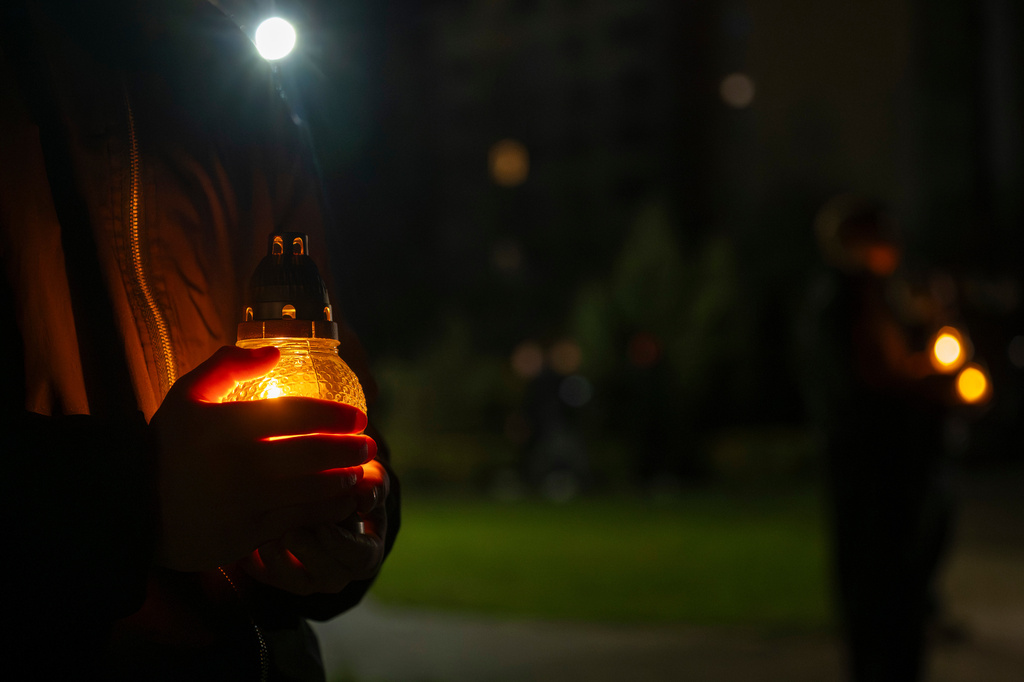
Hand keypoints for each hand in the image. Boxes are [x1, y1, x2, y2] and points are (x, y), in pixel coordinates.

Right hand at [151, 346, 374, 571]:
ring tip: (359, 471)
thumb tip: (275, 351)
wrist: (133, 509)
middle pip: (313, 451)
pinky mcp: (247, 535)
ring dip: (344, 479)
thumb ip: (227, 366)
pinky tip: (343, 501)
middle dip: (350, 447)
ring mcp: (245, 502)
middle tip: (369, 444)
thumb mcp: (186, 396)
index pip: (297, 413)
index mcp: (227, 423)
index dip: (335, 415)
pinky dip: (328, 510)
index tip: (358, 417)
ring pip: (312, 489)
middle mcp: (239, 462)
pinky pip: (300, 520)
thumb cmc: (167, 447)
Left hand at [240, 459, 390, 594]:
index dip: (342, 543)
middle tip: (289, 533)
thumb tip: (365, 497)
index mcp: (365, 553)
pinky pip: (265, 576)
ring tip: (264, 539)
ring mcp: (307, 577)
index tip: (324, 526)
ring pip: (294, 581)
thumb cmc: (352, 485)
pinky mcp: (277, 574)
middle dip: (307, 552)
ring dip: (279, 561)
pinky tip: (243, 542)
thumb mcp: (369, 480)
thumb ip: (373, 485)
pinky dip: (253, 561)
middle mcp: (338, 572)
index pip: (359, 556)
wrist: (323, 494)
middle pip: (326, 573)